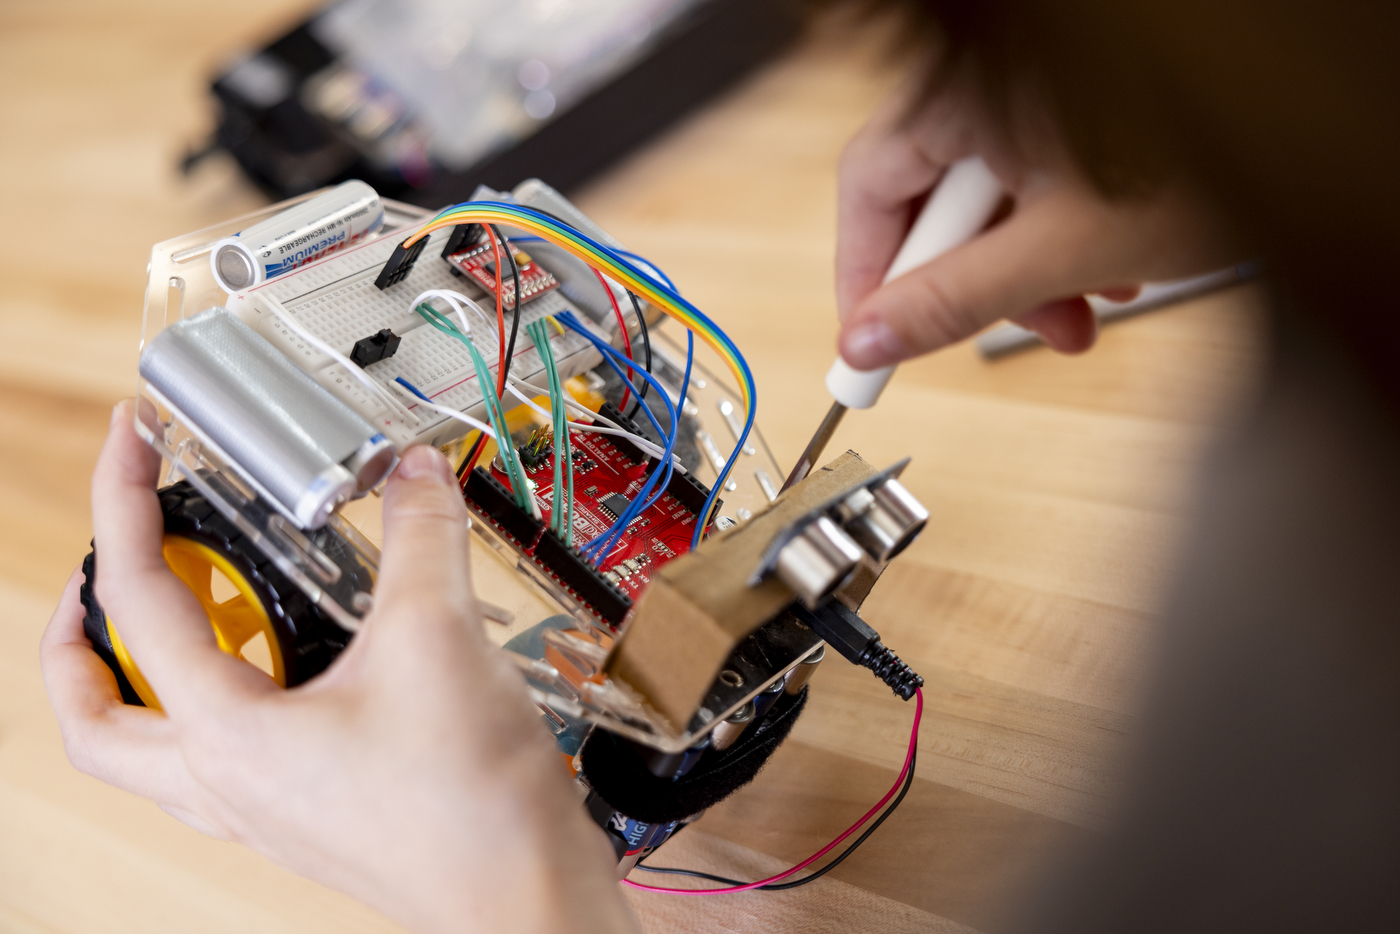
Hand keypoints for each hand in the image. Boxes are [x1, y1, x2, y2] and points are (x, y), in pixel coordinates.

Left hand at [42, 401, 637, 933]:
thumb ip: (420, 537)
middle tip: (106, 568)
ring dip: (142, 676)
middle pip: (95, 721)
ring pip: (153, 750)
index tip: (130, 444)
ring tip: (191, 606)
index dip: (122, 503)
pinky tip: (290, 658)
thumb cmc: (470, 809)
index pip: (137, 601)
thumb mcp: (438, 637)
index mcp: (228, 737)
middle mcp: (229, 782)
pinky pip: (227, 758)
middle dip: (74, 638)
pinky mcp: (311, 812)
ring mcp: (266, 807)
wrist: (528, 895)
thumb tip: (416, 477)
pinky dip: (228, 698)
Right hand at [835, 72, 1239, 365]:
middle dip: (971, 282)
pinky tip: (1108, 260)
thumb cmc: (1207, 159)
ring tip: (1084, 307)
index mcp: (967, 95)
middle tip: (1011, 331)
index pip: (868, 188)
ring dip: (1023, 269)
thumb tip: (870, 341)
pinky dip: (1057, 231)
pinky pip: (1034, 177)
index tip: (870, 344)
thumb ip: (953, 300)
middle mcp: (989, 83)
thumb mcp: (1061, 249)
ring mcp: (1032, 94)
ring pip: (989, 196)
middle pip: (931, 198)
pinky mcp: (1069, 111)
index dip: (865, 278)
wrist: (1308, 126)